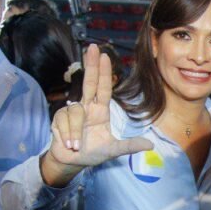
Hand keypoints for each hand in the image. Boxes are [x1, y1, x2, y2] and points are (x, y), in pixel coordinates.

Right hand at [45, 44, 151, 168]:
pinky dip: (67, 136)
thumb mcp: (112, 150)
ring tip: (76, 146)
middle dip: (90, 65)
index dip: (103, 72)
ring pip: (75, 113)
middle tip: (92, 47)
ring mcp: (72, 111)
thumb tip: (151, 146)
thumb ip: (129, 146)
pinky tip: (68, 143)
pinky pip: (64, 122)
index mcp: (100, 110)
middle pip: (88, 82)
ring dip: (76, 133)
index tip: (104, 55)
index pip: (102, 88)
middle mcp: (86, 107)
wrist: (71, 162)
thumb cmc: (92, 152)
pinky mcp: (59, 118)